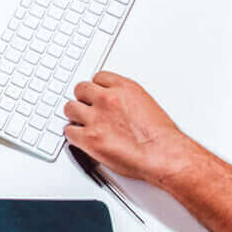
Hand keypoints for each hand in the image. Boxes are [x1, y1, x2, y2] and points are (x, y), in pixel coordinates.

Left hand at [62, 71, 197, 186]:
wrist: (162, 154)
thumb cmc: (160, 136)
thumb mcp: (146, 104)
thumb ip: (127, 100)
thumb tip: (117, 104)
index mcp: (124, 88)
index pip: (98, 77)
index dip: (96, 88)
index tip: (95, 93)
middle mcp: (108, 99)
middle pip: (80, 89)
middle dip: (83, 99)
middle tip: (86, 108)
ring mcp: (96, 118)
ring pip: (69, 108)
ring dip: (75, 116)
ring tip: (81, 123)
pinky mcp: (89, 138)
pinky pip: (69, 131)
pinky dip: (74, 136)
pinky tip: (81, 139)